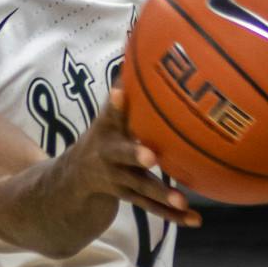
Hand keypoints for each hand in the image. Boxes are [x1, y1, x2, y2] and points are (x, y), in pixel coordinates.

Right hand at [64, 84, 200, 228]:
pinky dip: (174, 216)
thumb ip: (127, 91)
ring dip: (160, 194)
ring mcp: (118, 180)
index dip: (114, 105)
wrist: (71, 181)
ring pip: (140, 188)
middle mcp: (109, 156)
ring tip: (182, 201)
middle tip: (151, 156)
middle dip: (135, 154)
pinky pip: (152, 209)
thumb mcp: (109, 116)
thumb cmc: (103, 137)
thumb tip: (144, 45)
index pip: (109, 115)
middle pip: (122, 155)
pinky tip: (196, 221)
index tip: (119, 94)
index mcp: (106, 131)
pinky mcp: (130, 198)